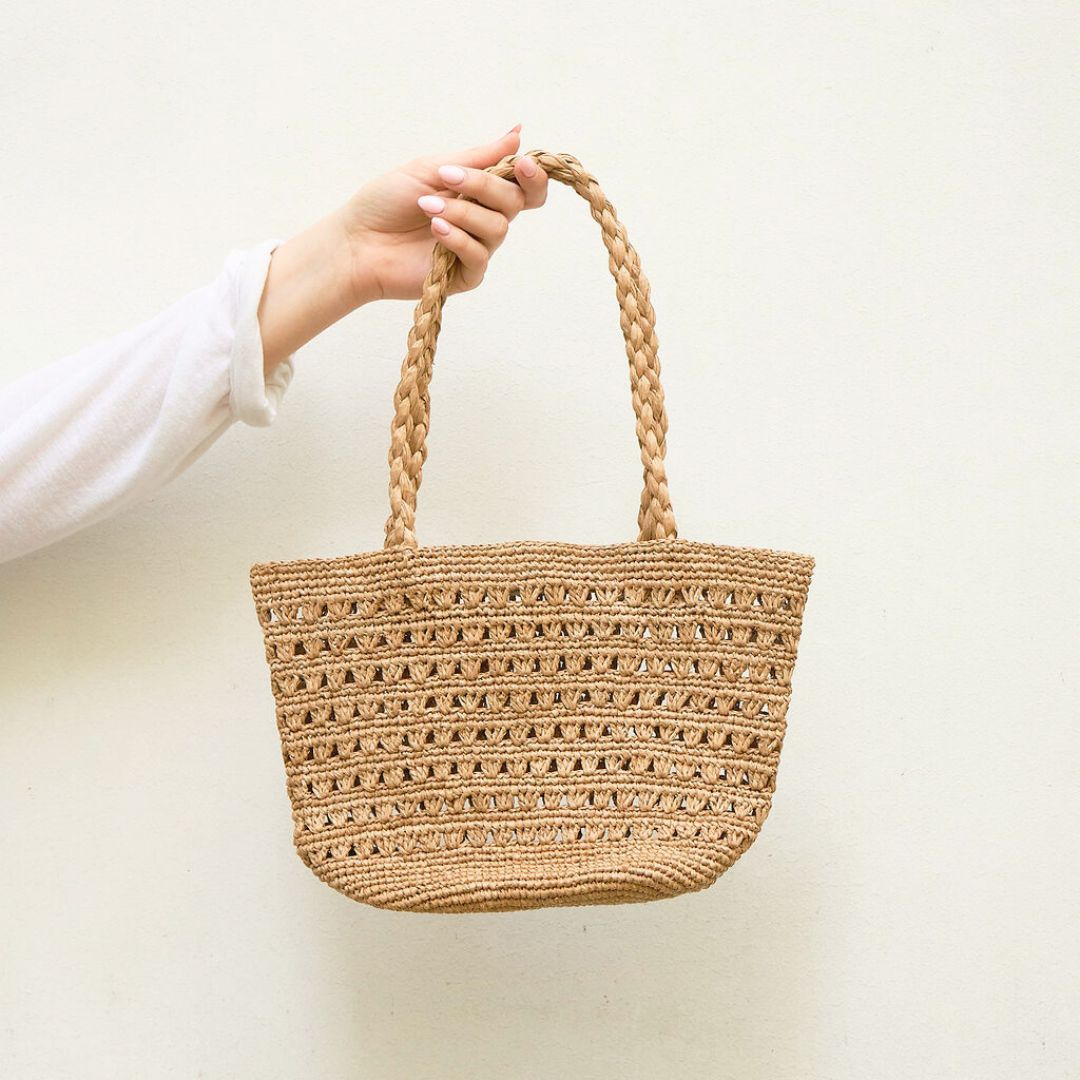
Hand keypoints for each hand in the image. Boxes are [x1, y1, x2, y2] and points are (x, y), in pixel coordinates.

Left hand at [256, 126, 548, 373]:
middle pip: (515, 203)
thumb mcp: (432, 168)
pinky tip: (435, 229)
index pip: (524, 188)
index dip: (533, 176)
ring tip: (427, 206)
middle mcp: (482, 220)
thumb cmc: (387, 201)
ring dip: (463, 212)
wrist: (357, 241)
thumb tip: (517, 134)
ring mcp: (475, 248)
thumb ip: (478, 156)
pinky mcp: (464, 276)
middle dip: (485, 186)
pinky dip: (459, 238)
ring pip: (498, 228)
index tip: (523, 162)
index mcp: (479, 192)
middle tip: (447, 178)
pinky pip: (479, 256)